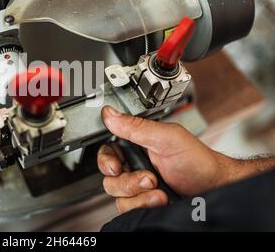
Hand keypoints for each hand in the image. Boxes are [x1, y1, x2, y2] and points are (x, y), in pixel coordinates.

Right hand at [98, 106, 239, 213]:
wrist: (214, 188)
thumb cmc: (197, 162)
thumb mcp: (167, 138)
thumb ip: (136, 126)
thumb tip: (110, 115)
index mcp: (136, 144)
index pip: (107, 150)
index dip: (107, 160)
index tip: (117, 166)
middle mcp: (134, 164)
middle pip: (109, 175)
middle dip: (128, 180)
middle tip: (148, 178)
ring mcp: (138, 185)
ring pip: (116, 193)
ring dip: (138, 194)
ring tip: (158, 189)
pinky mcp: (142, 201)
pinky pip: (126, 207)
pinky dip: (143, 205)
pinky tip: (159, 199)